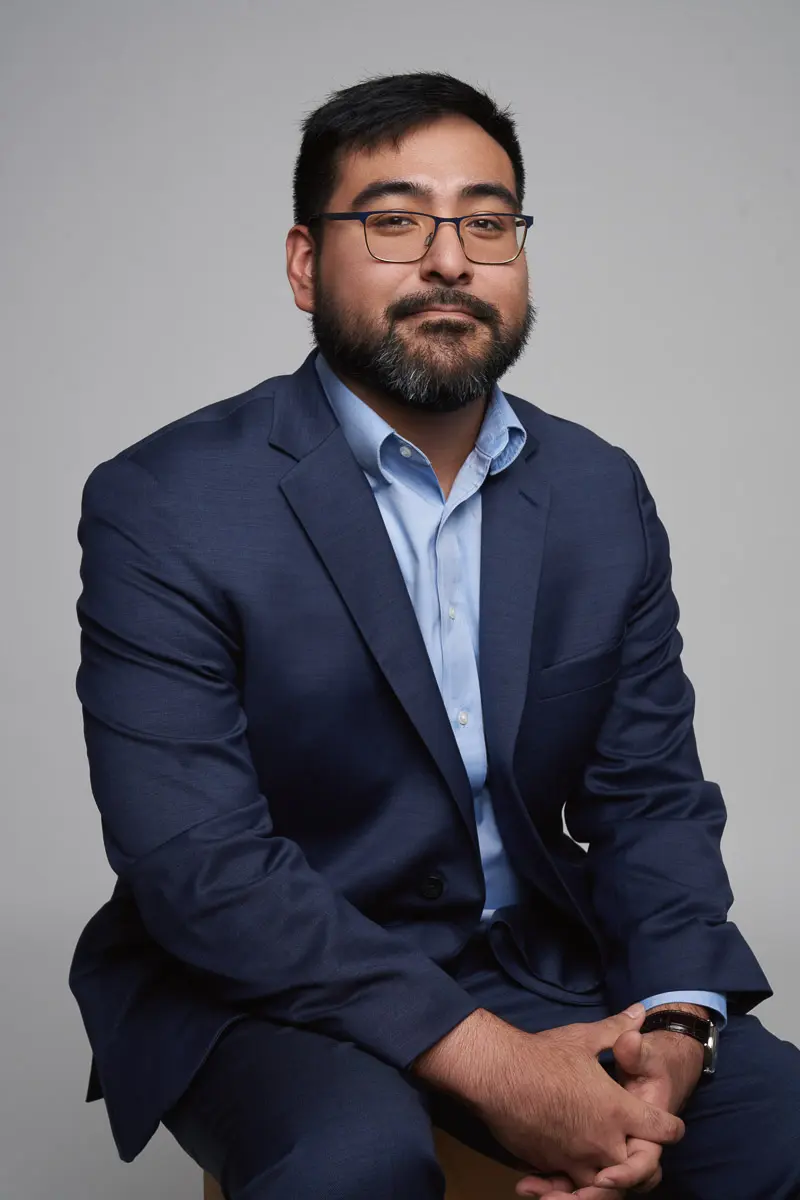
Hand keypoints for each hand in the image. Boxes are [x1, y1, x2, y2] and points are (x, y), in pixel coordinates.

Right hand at [470, 1003, 683, 1192]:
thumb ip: (617, 1029)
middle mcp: (602, 1141)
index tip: (670, 1127)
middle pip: (636, 1168)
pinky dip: (571, 1180)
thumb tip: (641, 1011)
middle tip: (636, 1150)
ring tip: (601, 1169)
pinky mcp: (549, 1164)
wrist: (498, 1074)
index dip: (670, 1128)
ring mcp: (575, 1158)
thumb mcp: (584, 1037)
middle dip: (640, 1162)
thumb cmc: (544, 1054)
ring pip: (603, 1186)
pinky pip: (569, 1183)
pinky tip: (564, 1170)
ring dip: (606, 1178)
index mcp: (618, 1110)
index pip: (661, 1129)